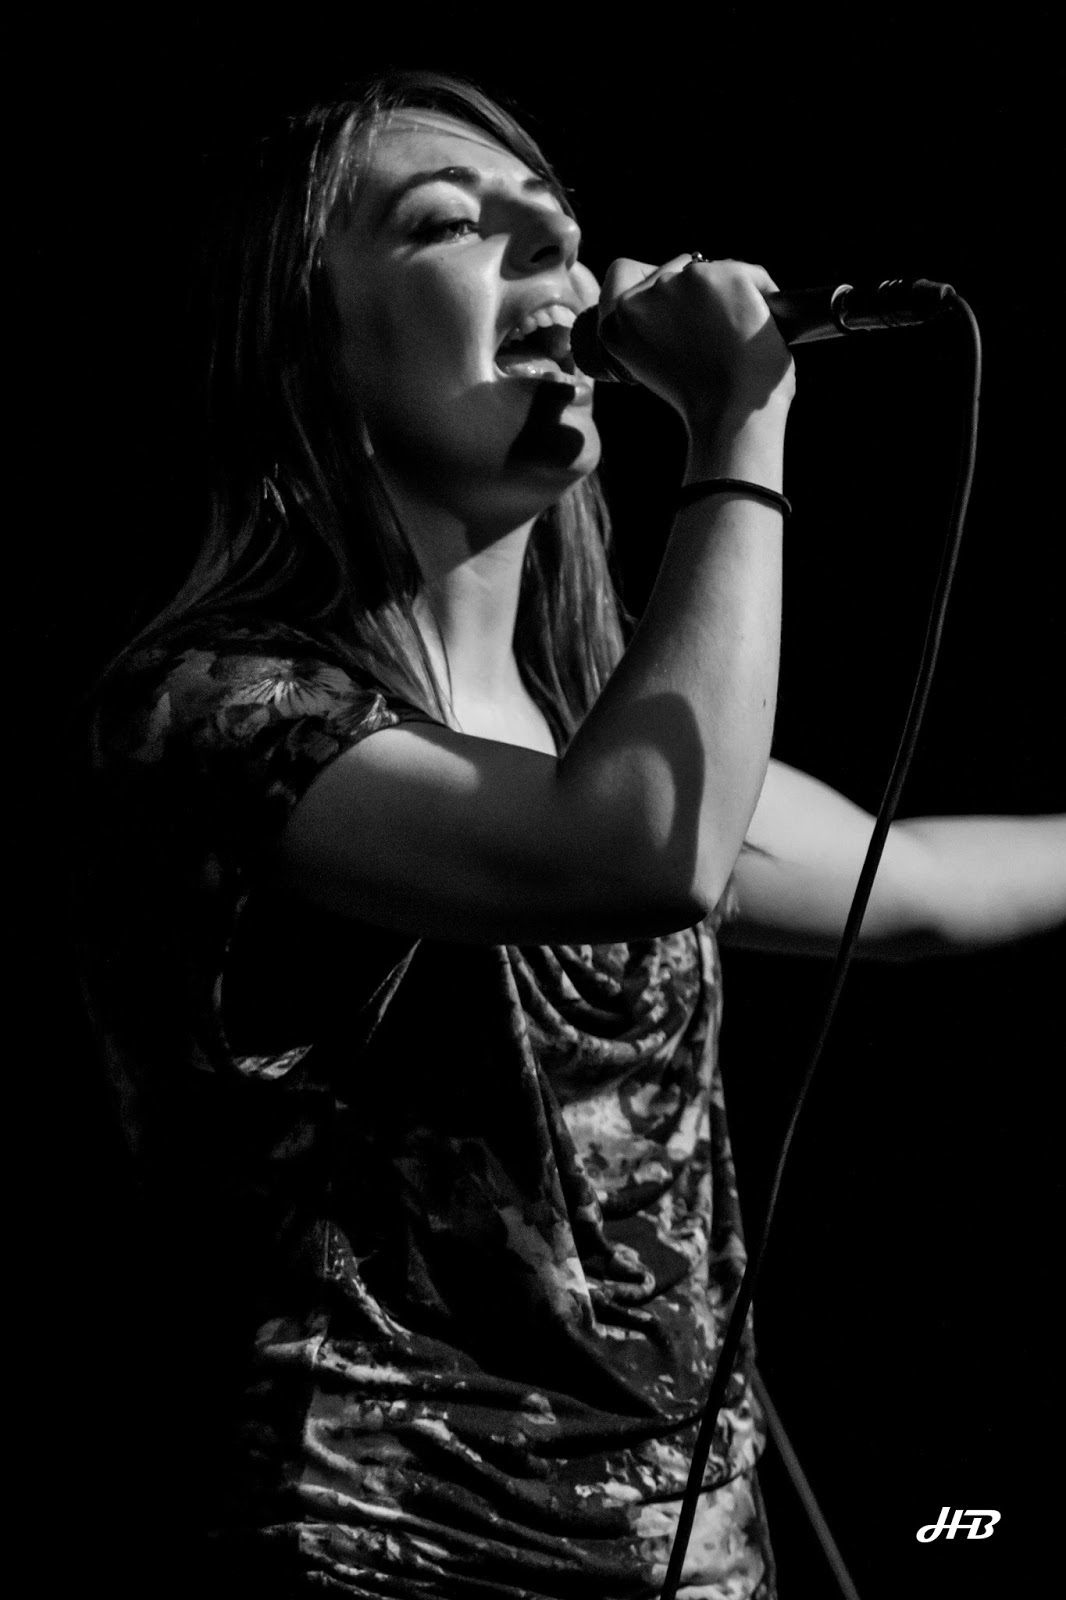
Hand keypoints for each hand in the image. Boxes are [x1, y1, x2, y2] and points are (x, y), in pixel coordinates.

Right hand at [596, 255, 794, 429]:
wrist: (731, 417)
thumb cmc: (702, 404)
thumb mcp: (655, 363)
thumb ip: (655, 325)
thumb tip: (684, 297)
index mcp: (617, 322)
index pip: (628, 277)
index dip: (658, 295)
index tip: (679, 319)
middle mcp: (644, 295)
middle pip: (678, 274)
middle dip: (700, 300)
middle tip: (718, 340)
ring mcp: (681, 281)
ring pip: (714, 273)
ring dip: (730, 299)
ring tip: (738, 340)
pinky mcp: (720, 275)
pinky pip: (751, 275)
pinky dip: (762, 298)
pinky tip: (759, 330)